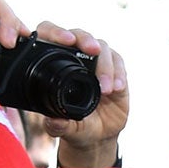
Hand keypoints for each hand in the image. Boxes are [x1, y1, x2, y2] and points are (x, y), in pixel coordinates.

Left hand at [27, 23, 128, 164]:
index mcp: (54, 62)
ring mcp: (97, 61)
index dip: (56, 32)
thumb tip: (52, 121)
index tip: (66, 40)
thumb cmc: (77, 126)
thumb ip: (58, 125)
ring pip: (102, 48)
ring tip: (106, 90)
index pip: (50, 35)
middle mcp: (77, 57)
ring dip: (105, 66)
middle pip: (79, 35)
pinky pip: (118, 63)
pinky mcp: (116, 69)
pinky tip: (116, 88)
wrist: (99, 135)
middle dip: (86, 39)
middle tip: (92, 50)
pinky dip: (118, 74)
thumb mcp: (66, 128)